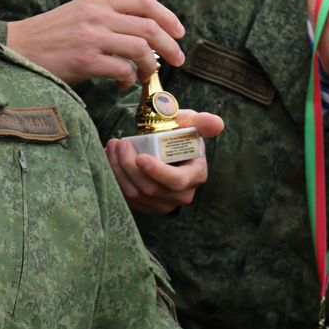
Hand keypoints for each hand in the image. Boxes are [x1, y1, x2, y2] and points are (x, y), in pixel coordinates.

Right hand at [6, 0, 185, 87]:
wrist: (16, 48)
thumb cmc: (51, 35)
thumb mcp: (81, 12)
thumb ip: (111, 14)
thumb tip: (147, 23)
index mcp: (98, 0)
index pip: (144, 1)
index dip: (168, 17)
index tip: (180, 32)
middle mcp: (97, 14)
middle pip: (149, 26)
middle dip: (170, 45)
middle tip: (177, 60)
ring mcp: (91, 37)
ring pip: (141, 48)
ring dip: (151, 66)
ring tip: (146, 75)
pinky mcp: (85, 60)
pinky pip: (123, 70)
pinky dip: (129, 79)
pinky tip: (124, 83)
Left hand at [106, 109, 224, 213]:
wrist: (166, 151)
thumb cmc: (180, 135)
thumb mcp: (191, 125)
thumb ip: (202, 122)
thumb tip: (216, 124)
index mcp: (195, 176)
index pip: (177, 181)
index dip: (158, 172)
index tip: (141, 157)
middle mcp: (181, 195)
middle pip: (150, 188)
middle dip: (129, 165)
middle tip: (120, 143)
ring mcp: (163, 204)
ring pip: (135, 194)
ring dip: (118, 170)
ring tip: (113, 147)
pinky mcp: (146, 206)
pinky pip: (126, 198)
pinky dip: (115, 178)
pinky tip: (111, 159)